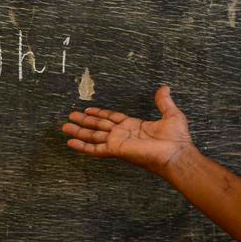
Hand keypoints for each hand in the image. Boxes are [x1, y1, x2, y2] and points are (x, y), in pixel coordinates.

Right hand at [62, 85, 193, 174]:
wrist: (176, 153)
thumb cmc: (176, 138)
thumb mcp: (170, 114)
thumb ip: (163, 102)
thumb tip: (165, 88)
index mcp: (133, 126)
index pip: (112, 118)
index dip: (100, 113)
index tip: (88, 109)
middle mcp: (122, 134)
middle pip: (98, 125)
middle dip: (84, 121)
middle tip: (70, 116)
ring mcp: (118, 143)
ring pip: (93, 135)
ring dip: (79, 131)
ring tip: (64, 127)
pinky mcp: (116, 150)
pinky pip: (95, 148)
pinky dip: (82, 146)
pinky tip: (71, 142)